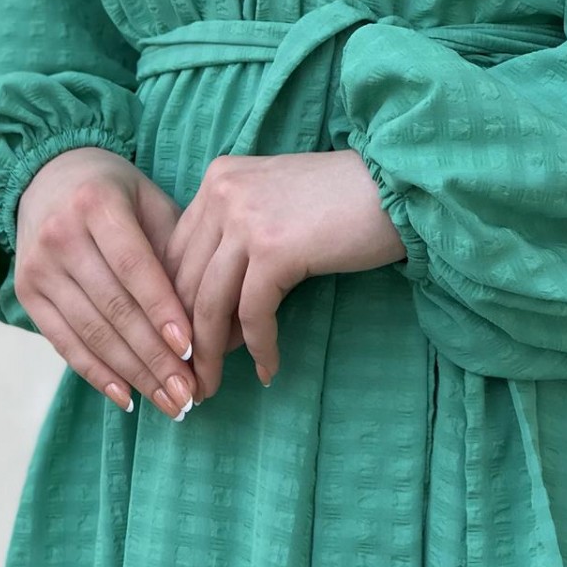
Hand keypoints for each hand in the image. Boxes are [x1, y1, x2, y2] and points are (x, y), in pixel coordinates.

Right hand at [13, 147, 199, 417]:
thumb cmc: (117, 193)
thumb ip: (174, 248)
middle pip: (113, 308)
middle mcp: (60, 236)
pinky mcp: (26, 294)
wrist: (47, 177)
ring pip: (91, 332)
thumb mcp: (149, 201)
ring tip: (171, 403)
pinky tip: (128, 397)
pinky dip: (97, 374)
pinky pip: (64, 343)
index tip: (192, 349)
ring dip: (133, 374)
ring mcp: (38, 267)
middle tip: (191, 393)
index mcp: (97, 204)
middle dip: (154, 357)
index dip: (162, 310)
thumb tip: (209, 311)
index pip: (134, 267)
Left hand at [162, 149, 408, 399]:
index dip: (172, 305)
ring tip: (212, 387)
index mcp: (217, 179)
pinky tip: (268, 370)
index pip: (175, 253)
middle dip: (184, 338)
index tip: (179, 344)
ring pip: (209, 303)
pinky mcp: (275, 250)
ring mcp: (246, 220)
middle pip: (184, 281)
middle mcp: (222, 194)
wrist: (394, 186)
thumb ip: (236, 239)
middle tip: (190, 378)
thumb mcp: (273, 203)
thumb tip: (213, 317)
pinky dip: (259, 348)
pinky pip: (253, 315)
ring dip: (209, 354)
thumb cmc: (342, 199)